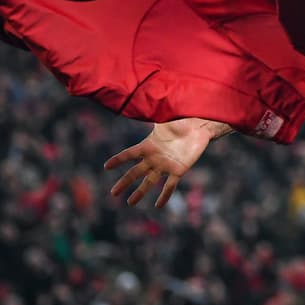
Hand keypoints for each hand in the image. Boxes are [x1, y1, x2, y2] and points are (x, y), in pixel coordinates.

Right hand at [104, 118, 232, 207]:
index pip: (129, 154)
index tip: (106, 167)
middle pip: (135, 172)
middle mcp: (155, 158)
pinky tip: (158, 205)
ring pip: (149, 181)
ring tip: (130, 202)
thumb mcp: (164, 118)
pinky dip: (164, 195)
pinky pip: (170, 185)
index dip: (118, 160)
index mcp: (149, 145)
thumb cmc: (181, 120)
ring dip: (140, 192)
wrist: (199, 127)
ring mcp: (165, 165)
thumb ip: (151, 114)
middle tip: (113, 193)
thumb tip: (140, 98)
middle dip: (124, 183)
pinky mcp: (178, 170)